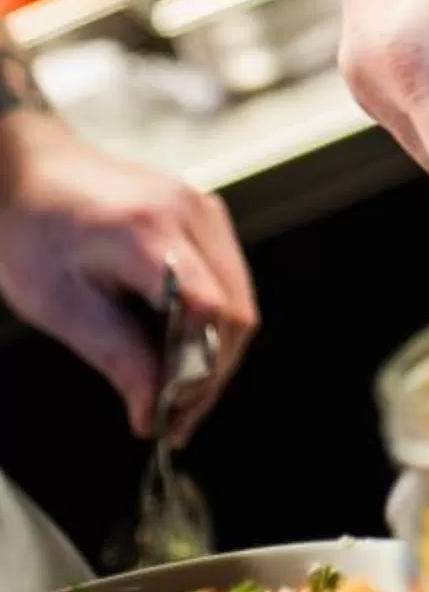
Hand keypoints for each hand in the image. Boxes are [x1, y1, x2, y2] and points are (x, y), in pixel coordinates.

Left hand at [0, 114, 257, 439]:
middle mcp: (190, 213)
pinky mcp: (202, 214)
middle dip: (210, 373)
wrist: (27, 173)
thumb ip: (118, 356)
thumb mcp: (62, 306)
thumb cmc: (33, 231)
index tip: (169, 416)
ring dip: (214, 350)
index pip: (209, 311)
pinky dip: (210, 321)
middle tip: (174, 419)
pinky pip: (226, 278)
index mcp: (150, 232)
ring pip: (238, 298)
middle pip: (235, 311)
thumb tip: (153, 410)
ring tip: (174, 391)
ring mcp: (203, 208)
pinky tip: (177, 346)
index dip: (197, 372)